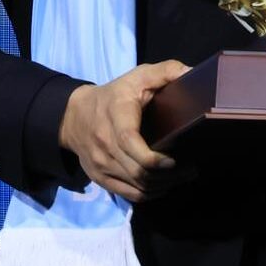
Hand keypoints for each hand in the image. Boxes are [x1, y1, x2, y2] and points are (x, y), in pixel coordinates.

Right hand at [59, 59, 188, 202]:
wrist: (73, 115)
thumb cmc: (114, 95)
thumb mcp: (138, 76)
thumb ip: (166, 71)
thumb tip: (192, 72)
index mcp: (116, 118)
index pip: (130, 144)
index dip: (154, 158)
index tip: (175, 161)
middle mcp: (104, 145)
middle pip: (137, 171)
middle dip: (169, 175)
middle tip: (191, 169)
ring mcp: (100, 164)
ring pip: (135, 185)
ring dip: (163, 185)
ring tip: (184, 176)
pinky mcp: (100, 177)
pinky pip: (127, 193)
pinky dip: (148, 194)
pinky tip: (165, 186)